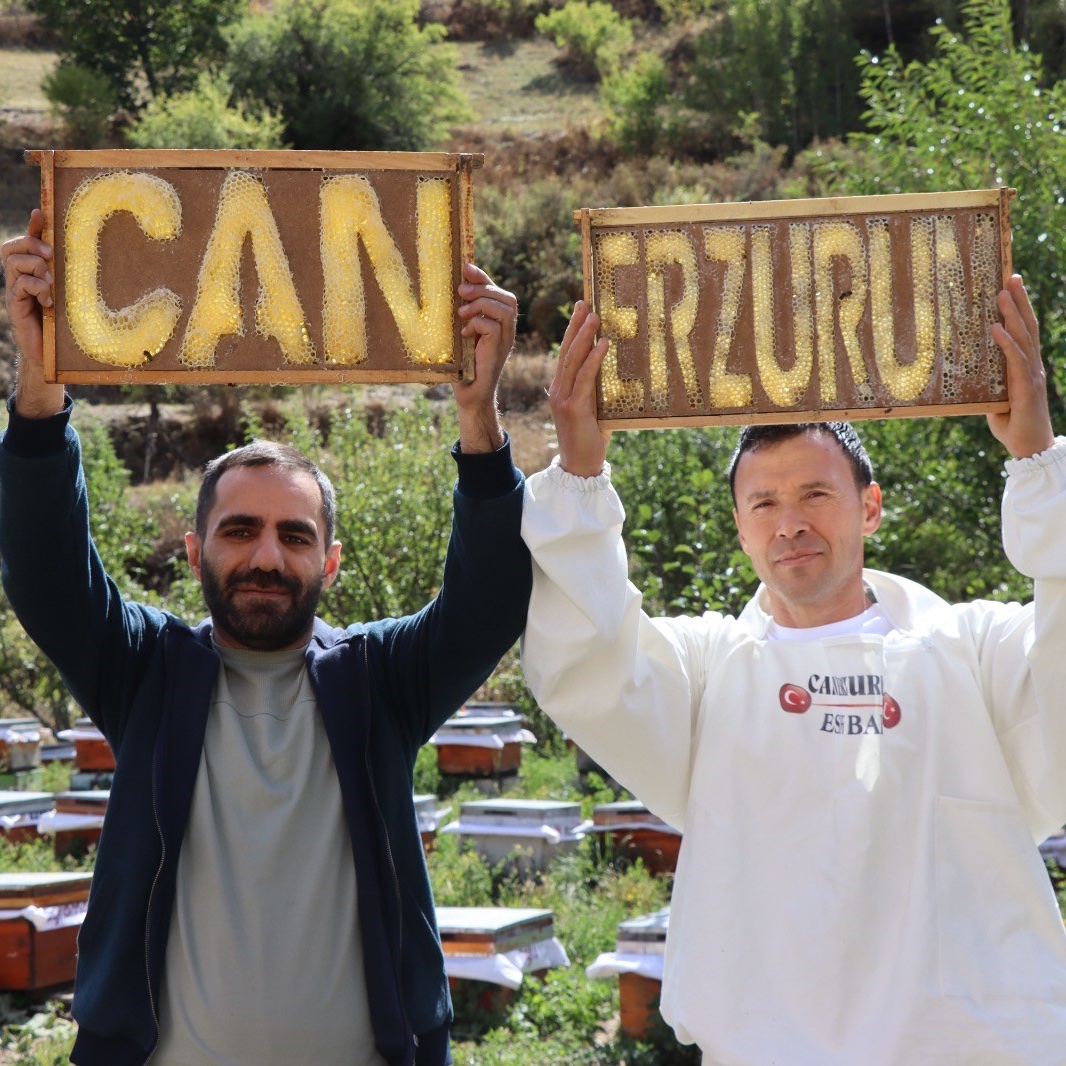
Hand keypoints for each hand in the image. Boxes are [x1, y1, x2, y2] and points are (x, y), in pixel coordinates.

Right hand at [1, 208, 63, 417]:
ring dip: (36, 267)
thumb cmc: (66, 327)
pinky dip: (36, 288)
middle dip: (32, 244)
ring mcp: (16, 291)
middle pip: (12, 246)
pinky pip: (19, 284)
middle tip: (52, 256)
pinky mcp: (15, 305)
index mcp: (35, 272)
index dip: (33, 226)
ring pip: (14, 262)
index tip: (41, 212)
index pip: (28, 241)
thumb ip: (74, 280)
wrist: (51, 357)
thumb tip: (92, 261)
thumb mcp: (73, 298)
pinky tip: (49, 302)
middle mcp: (21, 278)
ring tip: (52, 283)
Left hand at [454, 262, 516, 452]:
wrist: (469, 394)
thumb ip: (462, 317)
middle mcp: (506, 330)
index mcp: (498, 323)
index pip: (498, 292)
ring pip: (504, 307)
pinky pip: (492, 326)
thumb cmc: (462, 366)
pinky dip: (476, 324)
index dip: (483, 277)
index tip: (465, 267)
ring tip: (461, 312)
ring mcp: (505, 341)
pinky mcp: (498, 350)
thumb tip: (449, 293)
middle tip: (460, 291)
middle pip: (507, 297)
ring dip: (480, 304)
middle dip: (483, 288)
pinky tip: (464, 334)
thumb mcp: (460, 336)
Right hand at [550, 301, 610, 476]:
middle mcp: (558, 391)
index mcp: (561, 389)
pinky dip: (594, 360)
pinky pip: (585, 379)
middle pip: (567, 352)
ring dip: (584, 336)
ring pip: (573, 361)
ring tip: (594, 316)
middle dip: (576, 325)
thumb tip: (613, 371)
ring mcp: (563, 399)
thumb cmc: (590, 439)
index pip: (566, 354)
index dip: (572, 331)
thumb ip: (596, 391)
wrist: (579, 467)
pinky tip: (603, 345)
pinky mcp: (573, 409)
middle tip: (586, 303)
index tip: (581, 309)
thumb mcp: (593, 410)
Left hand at [987, 274, 1054, 458]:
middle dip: (1019, 300)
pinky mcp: (1027, 387)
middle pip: (1027, 326)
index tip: (1010, 286)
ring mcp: (1032, 375)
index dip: (1018, 308)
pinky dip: (1006, 342)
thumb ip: (986, 383)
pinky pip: (1016, 360)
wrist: (1029, 447)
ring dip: (1012, 313)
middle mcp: (1031, 366)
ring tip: (1003, 292)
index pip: (1023, 331)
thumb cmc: (1012, 424)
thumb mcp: (994, 399)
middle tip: (1011, 276)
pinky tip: (996, 327)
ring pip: (1023, 337)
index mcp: (1024, 366)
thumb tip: (965, 373)